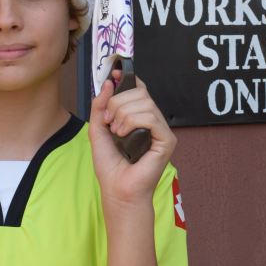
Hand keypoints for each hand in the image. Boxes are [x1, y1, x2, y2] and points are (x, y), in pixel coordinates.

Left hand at [88, 72, 175, 207]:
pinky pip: (150, 117)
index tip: (114, 76)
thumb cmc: (110, 166)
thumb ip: (100, 106)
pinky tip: (124, 135)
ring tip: (116, 132)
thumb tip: (108, 83)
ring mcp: (162, 130)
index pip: (140, 89)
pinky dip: (132, 122)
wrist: (117, 189)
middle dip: (118, 103)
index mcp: (140, 118)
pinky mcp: (167, 140)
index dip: (128, 81)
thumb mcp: (98, 130)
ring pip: (145, 103)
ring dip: (123, 114)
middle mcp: (154, 122)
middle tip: (109, 122)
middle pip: (141, 93)